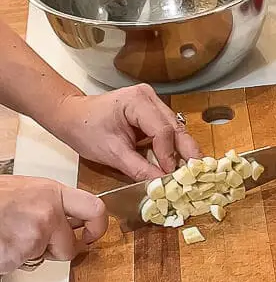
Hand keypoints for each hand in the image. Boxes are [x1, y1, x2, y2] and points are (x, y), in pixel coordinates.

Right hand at [0, 176, 107, 274]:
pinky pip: (22, 265)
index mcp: (52, 192)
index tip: (91, 235)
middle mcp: (48, 213)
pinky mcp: (18, 254)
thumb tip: (68, 219)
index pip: (94, 209)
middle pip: (70, 246)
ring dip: (29, 253)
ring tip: (10, 235)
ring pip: (43, 258)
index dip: (97, 228)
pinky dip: (11, 260)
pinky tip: (2, 243)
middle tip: (42, 244)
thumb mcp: (26, 190)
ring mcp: (34, 235)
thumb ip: (50, 203)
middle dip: (58, 251)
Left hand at [51, 85, 200, 180]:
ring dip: (181, 150)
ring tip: (189, 171)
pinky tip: (178, 162)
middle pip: (175, 127)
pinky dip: (172, 147)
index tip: (170, 176)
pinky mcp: (152, 112)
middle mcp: (149, 97)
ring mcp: (152, 103)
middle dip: (186, 151)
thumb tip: (161, 183)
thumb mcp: (111, 153)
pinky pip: (168, 130)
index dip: (168, 155)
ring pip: (175, 129)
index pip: (162, 130)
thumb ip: (138, 168)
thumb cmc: (86, 130)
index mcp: (137, 101)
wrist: (72, 117)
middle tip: (197, 173)